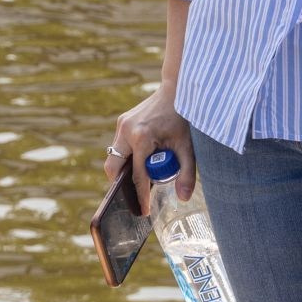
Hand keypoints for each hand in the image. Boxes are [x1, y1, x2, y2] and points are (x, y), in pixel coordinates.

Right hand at [105, 85, 191, 215]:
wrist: (177, 90)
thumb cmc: (183, 118)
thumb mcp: (188, 147)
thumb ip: (187, 173)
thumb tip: (183, 197)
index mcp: (142, 137)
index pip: (137, 175)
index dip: (140, 196)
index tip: (143, 211)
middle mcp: (126, 131)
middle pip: (113, 168)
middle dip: (121, 185)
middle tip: (136, 196)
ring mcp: (122, 125)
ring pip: (113, 157)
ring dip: (123, 170)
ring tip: (141, 179)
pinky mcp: (122, 122)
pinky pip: (119, 147)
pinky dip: (126, 158)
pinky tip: (141, 162)